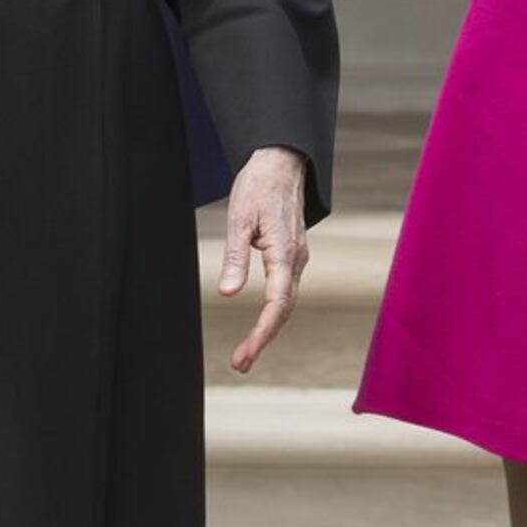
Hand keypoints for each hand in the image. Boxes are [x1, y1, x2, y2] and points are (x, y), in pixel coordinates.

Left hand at [217, 146, 312, 374]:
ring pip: (287, 302)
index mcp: (285, 253)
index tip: (245, 354)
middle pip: (284, 310)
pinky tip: (261, 325)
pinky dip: (274, 312)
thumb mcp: (238, 218)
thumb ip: (235, 257)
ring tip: (246, 353)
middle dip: (263, 339)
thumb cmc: (258, 186)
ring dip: (268, 329)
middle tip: (240, 364)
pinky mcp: (293, 255)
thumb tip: (229, 293)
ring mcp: (298, 258)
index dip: (262, 333)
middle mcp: (297, 260)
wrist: (281, 162)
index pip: (277, 303)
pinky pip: (286, 291)